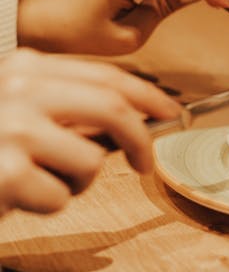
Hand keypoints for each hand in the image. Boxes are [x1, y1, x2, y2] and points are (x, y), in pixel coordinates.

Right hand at [0, 48, 180, 215]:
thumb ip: (68, 107)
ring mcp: (14, 129)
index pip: (106, 75)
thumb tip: (133, 121)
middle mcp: (20, 89)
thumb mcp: (23, 109)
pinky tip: (18, 195)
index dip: (147, 95)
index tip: (170, 112)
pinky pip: (61, 197)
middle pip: (112, 107)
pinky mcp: (8, 173)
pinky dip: (50, 204)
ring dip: (78, 180)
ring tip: (42, 179)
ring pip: (90, 159)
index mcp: (27, 67)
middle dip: (140, 138)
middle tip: (146, 162)